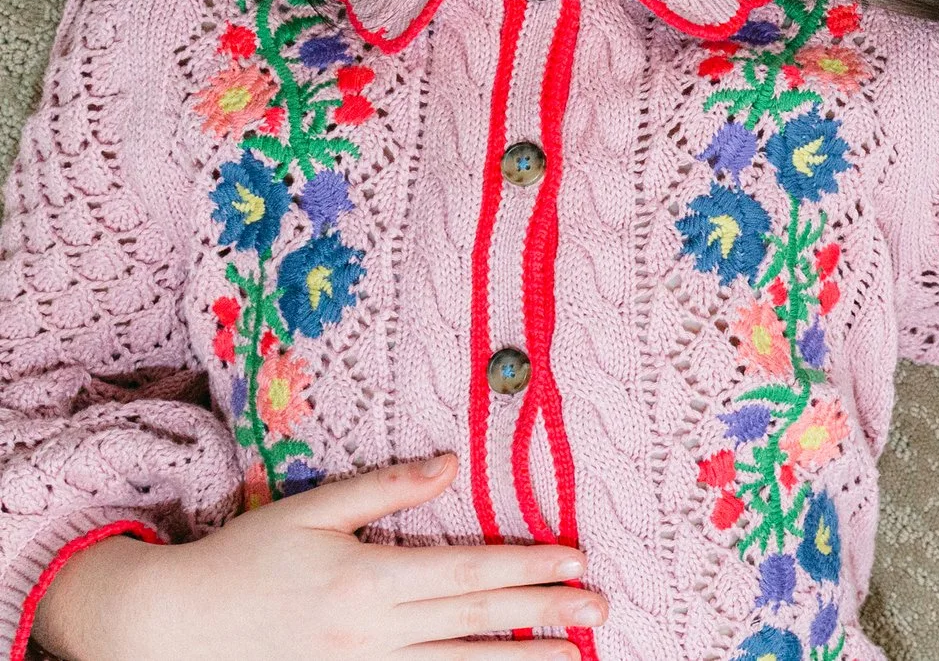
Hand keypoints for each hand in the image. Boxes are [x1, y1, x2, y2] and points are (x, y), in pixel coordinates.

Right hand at [34, 455, 598, 660]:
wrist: (174, 627)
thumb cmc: (243, 559)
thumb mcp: (312, 510)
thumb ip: (386, 487)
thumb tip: (451, 461)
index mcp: (369, 578)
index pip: (467, 571)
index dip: (526, 566)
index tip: (576, 560)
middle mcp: (374, 630)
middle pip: (475, 618)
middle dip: (542, 611)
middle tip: (599, 607)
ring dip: (518, 658)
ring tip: (573, 656)